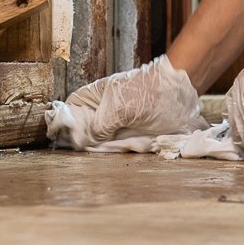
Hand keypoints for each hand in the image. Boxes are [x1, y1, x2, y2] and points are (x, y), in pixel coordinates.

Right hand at [45, 55, 206, 149]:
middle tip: (84, 152)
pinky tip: (121, 153)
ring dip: (103, 147)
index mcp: (96, 95)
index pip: (72, 107)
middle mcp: (106, 107)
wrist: (182, 90)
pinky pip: (121, 142)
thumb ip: (100, 125)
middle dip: (84, 139)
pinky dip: (120, 149)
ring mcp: (121, 119)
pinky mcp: (135, 129)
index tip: (62, 139)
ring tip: (102, 154)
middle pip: (87, 126)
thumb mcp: (120, 109)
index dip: (65, 121)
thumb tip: (85, 140)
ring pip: (104, 137)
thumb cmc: (149, 93)